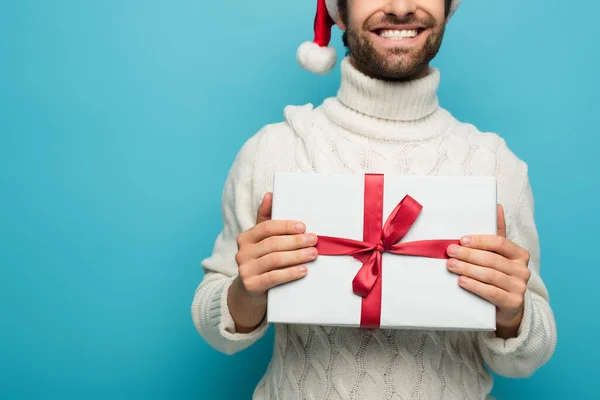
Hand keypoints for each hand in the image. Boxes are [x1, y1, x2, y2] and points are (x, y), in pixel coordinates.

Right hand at [228, 192, 317, 332]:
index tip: (303, 226)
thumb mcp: (261, 241)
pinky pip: (273, 277)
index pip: (266, 227)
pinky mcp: (252, 286)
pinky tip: (304, 270)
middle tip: (314, 240)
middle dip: (296, 241)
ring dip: (297, 256)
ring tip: (313, 254)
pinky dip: (290, 273)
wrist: (249, 293)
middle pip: (272, 243)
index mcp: (245, 238)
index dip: (285, 226)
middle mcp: (242, 252)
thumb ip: (266, 219)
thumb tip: (270, 194)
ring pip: (274, 259)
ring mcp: (245, 270)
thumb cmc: (261, 262)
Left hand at [446, 204, 531, 338]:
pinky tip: (461, 281)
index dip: (480, 240)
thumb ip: (496, 233)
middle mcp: (523, 270)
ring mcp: (519, 287)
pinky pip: (491, 292)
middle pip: (492, 259)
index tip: (461, 239)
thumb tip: (496, 206)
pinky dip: (474, 286)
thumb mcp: (498, 255)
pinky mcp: (512, 303)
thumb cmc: (499, 276)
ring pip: (490, 275)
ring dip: (467, 268)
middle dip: (468, 254)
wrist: (507, 308)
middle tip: (449, 251)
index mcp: (520, 254)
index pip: (499, 242)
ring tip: (451, 265)